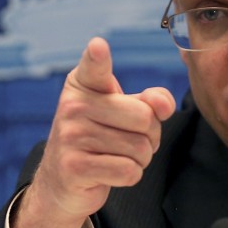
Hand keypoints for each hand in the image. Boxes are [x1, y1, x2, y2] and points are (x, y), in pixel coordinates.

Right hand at [12, 37, 175, 227]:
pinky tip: (110, 172)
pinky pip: (129, 171)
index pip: (94, 67)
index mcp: (84, 84)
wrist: (62, 181)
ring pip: (140, 148)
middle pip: (145, 118)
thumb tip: (164, 106)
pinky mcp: (74, 167)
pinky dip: (131, 176)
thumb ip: (150, 101)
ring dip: (140, 159)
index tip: (98, 46)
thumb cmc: (100, 138)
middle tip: (130, 140)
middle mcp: (73, 105)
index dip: (97, 56)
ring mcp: (71, 136)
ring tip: (118, 156)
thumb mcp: (123, 111)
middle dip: (151, 136)